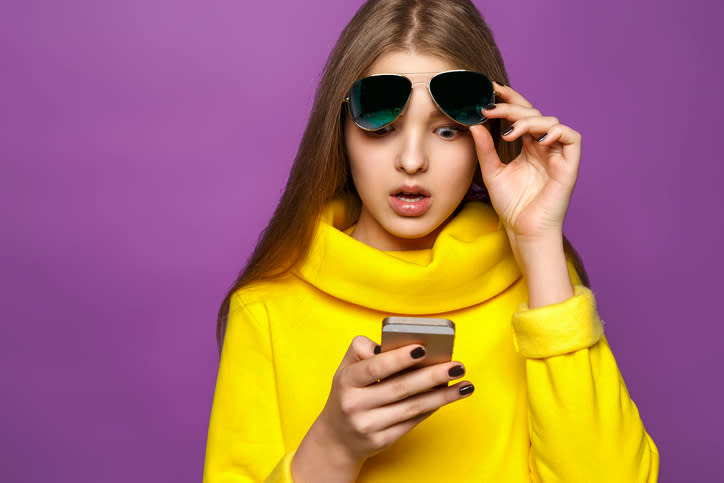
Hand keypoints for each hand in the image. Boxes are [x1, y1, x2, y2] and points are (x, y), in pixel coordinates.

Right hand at [291, 336, 472, 482]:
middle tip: (457, 365)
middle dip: (432, 376)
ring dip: (442, 395)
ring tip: (464, 384)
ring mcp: (368, 426)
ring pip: (412, 407)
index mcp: (346, 380)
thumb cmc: (349, 393)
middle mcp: (355, 404)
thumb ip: (363, 349)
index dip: (399, 358)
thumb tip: (396, 344)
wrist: (336, 438)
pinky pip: (412, 422)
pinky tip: (447, 397)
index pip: (375, 367)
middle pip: (400, 388)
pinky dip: (432, 408)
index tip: (423, 348)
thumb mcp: (346, 369)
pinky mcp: (381, 441)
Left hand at [470, 82, 580, 242]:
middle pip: (534, 114)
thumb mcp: (492, 172)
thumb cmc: (511, 205)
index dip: (509, 100)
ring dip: (529, 121)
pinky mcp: (569, 165)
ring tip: (510, 133)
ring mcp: (557, 155)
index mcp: (527, 147)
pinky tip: (537, 139)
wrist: (524, 231)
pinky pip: (571, 137)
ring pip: (550, 121)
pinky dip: (556, 132)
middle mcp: (543, 147)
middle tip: (491, 109)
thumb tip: (474, 123)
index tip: (490, 90)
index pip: (521, 115)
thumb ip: (485, 148)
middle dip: (512, 108)